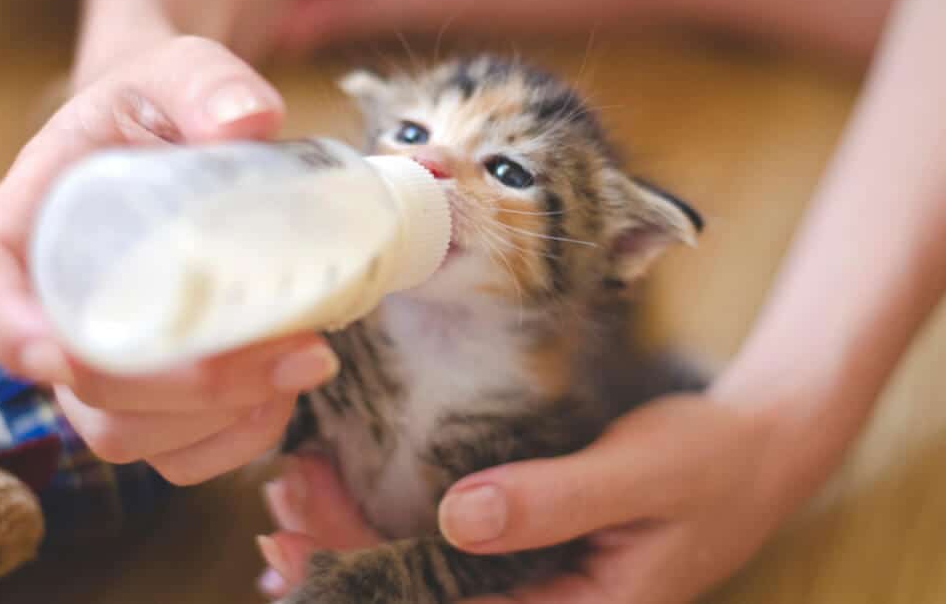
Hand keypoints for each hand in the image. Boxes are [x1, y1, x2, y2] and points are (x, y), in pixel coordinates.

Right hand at [0, 35, 338, 484]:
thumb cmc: (166, 109)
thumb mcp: (180, 71)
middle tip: (292, 348)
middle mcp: (56, 306)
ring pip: (133, 435)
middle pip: (82, 389)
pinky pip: (181, 453)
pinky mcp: (158, 394)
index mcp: (30, 223)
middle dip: (185, 389)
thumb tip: (247, 120)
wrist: (189, 145)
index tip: (64, 353)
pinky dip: (238, 438)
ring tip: (306, 359)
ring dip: (222, 417)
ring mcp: (108, 362)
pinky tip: (287, 389)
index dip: (12, 332)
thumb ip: (206, 82)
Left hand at [257, 394, 788, 602]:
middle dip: (344, 563)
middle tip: (280, 511)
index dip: (363, 588)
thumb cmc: (709, 462)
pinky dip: (397, 532)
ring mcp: (540, 584)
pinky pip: (454, 555)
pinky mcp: (536, 549)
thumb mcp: (640, 476)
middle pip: (425, 602)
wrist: (757, 449)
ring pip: (430, 579)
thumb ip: (554, 501)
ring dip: (359, 546)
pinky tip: (348, 514)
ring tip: (294, 506)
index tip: (297, 549)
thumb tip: (457, 520)